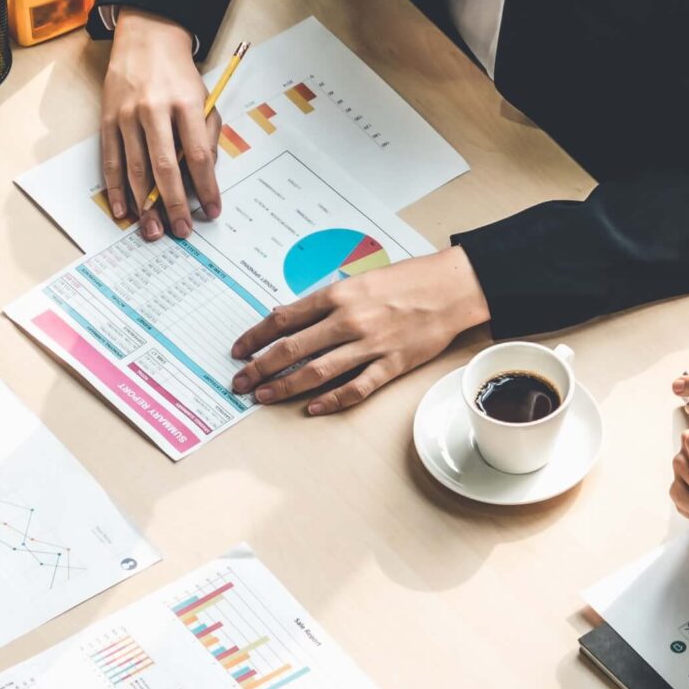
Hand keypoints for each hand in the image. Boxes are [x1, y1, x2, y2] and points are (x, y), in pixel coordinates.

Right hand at [101, 8, 220, 239]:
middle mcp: (154, 109)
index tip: (211, 211)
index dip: (206, 188)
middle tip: (181, 231)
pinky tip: (122, 210)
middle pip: (165, 166)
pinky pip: (111, 160)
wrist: (147, 38)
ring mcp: (128, 115)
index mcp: (186, 103)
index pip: (198, 155)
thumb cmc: (179, 74)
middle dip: (173, 204)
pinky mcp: (108, 119)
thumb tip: (203, 177)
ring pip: (135, 168)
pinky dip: (116, 188)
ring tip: (153, 230)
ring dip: (144, 205)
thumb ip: (207, 135)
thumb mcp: (205, 97)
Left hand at [228, 247, 488, 413]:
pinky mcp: (391, 364)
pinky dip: (332, 400)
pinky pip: (356, 387)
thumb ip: (324, 300)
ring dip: (286, 386)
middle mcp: (348, 320)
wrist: (449, 288)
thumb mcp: (358, 280)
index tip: (239, 350)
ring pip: (317, 371)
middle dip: (260, 367)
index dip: (255, 336)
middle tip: (240, 381)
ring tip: (264, 396)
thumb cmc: (406, 280)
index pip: (284, 318)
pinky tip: (312, 408)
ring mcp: (370, 345)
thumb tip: (289, 315)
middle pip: (292, 348)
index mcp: (337, 295)